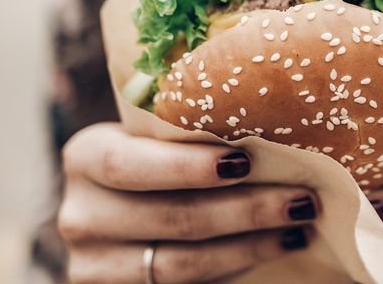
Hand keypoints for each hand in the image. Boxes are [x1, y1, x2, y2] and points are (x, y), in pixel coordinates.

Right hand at [59, 122, 317, 282]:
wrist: (119, 210)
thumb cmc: (152, 158)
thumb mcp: (151, 138)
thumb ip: (186, 132)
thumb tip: (272, 116)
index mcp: (85, 157)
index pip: (130, 164)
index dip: (187, 166)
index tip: (245, 161)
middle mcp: (81, 216)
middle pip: (171, 219)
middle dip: (246, 210)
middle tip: (302, 198)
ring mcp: (94, 266)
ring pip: (182, 264)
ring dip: (251, 245)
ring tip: (300, 225)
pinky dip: (236, 267)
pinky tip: (273, 247)